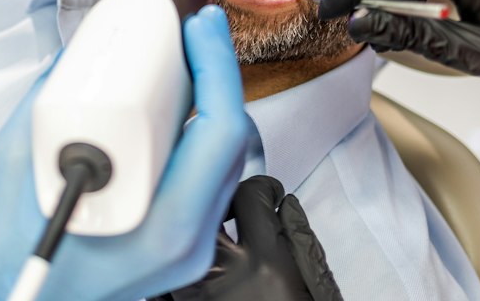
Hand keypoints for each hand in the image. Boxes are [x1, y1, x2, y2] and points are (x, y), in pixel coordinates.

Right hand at [0, 5, 249, 300]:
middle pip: (232, 139)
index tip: (199, 28)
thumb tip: (82, 52)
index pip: (220, 132)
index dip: (216, 66)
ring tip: (186, 60)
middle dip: (217, 73)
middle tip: (194, 34)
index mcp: (158, 224)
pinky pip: (208, 175)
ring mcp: (186, 247)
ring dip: (211, 100)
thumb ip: (52, 94)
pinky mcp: (177, 243)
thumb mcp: (16, 157)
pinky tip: (175, 104)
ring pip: (225, 157)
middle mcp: (185, 240)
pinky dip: (199, 131)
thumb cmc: (4, 248)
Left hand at [152, 176, 342, 300]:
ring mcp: (198, 299)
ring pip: (181, 244)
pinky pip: (163, 287)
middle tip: (237, 211)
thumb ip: (298, 240)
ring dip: (198, 238)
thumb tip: (282, 206)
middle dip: (224, 202)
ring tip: (215, 245)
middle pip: (209, 209)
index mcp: (266, 262)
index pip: (251, 195)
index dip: (262, 189)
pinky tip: (193, 278)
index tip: (268, 195)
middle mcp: (227, 275)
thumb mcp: (316, 286)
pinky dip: (174, 277)